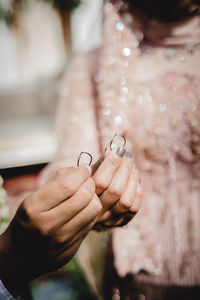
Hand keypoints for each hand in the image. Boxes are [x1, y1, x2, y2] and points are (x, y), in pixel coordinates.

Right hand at [0, 166, 101, 295]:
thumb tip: (81, 169)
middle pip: (84, 196)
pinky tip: (83, 209)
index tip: (84, 169)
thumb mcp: (34, 197)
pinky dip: (91, 211)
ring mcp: (61, 240)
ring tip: (85, 195)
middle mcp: (48, 225)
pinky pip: (92, 222)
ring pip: (93, 209)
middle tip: (86, 181)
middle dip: (89, 183)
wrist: (20, 255)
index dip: (81, 173)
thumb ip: (57, 180)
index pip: (68, 185)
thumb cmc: (28, 219)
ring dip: (93, 197)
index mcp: (34, 208)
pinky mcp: (72, 248)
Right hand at [92, 147, 142, 229]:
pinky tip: (136, 180)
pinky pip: (133, 209)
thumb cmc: (86, 183)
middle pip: (115, 190)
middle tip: (127, 156)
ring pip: (125, 201)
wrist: (83, 207)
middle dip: (124, 169)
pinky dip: (137, 192)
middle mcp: (95, 211)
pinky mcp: (119, 222)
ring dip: (132, 180)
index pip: (101, 181)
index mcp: (84, 196)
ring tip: (132, 167)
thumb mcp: (88, 172)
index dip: (112, 164)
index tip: (118, 151)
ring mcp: (108, 219)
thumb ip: (100, 162)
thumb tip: (114, 149)